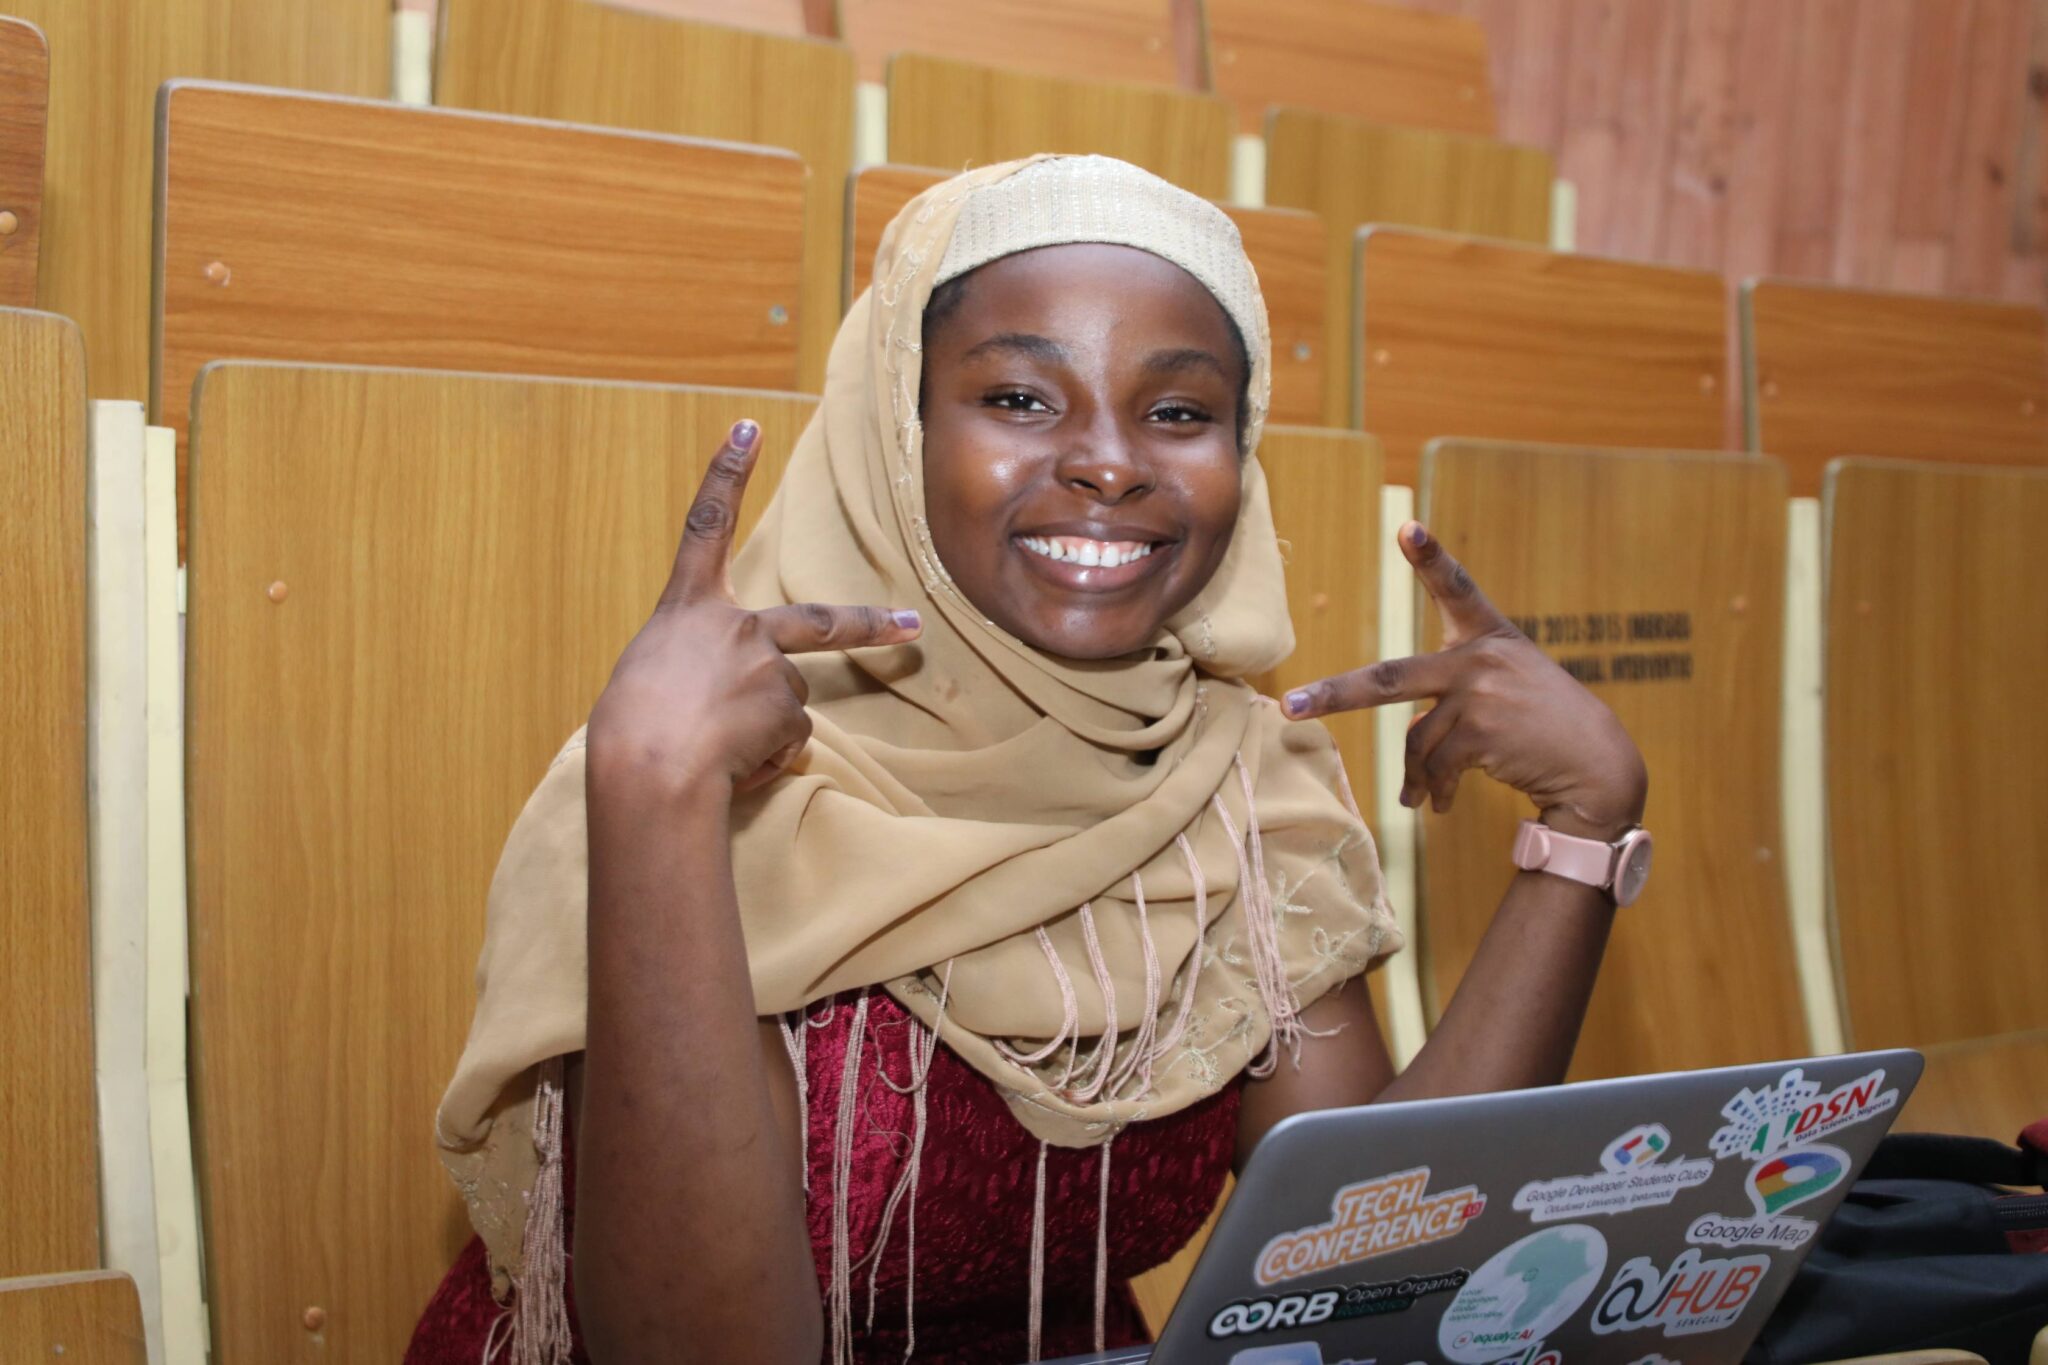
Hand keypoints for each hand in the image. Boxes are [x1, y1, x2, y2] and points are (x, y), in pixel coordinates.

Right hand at [587, 419, 921, 795]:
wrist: (649, 768)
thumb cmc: (630, 731)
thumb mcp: (648, 678)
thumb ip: (692, 666)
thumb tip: (724, 694)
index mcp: (686, 609)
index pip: (707, 526)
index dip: (727, 475)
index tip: (747, 429)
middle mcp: (736, 627)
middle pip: (819, 622)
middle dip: (871, 624)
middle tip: (911, 625)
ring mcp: (769, 667)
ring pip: (784, 704)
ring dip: (760, 731)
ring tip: (714, 750)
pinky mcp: (788, 711)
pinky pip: (784, 743)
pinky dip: (763, 759)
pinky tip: (730, 767)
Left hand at [1281, 521, 1645, 838]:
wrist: (1598, 765)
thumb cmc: (1545, 726)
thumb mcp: (1509, 687)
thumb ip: (1453, 696)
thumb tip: (1411, 751)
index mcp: (1489, 636)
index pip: (1456, 587)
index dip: (1431, 556)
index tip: (1407, 526)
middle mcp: (1481, 659)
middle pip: (1390, 679)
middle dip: (1335, 694)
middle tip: (1291, 707)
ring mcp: (1481, 696)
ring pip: (1417, 742)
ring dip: (1417, 777)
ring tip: (1423, 797)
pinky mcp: (1483, 735)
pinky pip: (1436, 768)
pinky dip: (1434, 791)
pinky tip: (1440, 805)